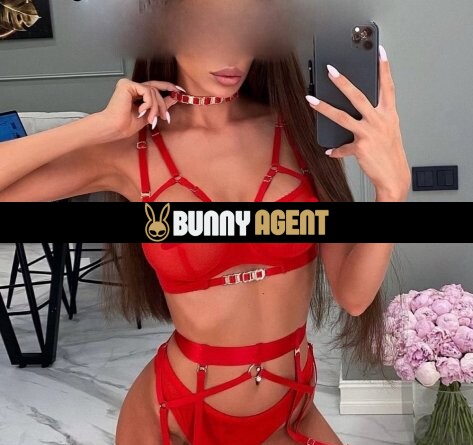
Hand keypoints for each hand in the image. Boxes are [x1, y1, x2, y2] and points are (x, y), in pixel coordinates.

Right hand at [98, 78, 184, 139]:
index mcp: (136, 92)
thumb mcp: (150, 114)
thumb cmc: (127, 125)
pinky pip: (147, 91)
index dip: (168, 87)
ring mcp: (129, 84)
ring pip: (153, 91)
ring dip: (155, 107)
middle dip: (162, 104)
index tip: (180, 91)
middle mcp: (132, 86)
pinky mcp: (127, 84)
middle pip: (156, 89)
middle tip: (164, 117)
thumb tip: (175, 97)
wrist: (116, 129)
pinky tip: (142, 112)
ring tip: (150, 119)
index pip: (155, 87)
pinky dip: (149, 103)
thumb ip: (161, 105)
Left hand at [305, 45, 410, 201]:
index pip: (387, 87)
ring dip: (324, 107)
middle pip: (358, 96)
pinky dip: (336, 150)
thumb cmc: (390, 152)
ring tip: (311, 99)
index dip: (384, 68)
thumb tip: (358, 110)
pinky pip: (342, 147)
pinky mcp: (360, 146)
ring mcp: (369, 133)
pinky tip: (330, 151)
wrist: (393, 175)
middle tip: (330, 70)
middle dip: (343, 82)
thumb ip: (376, 117)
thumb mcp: (388, 130)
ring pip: (342, 116)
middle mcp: (379, 121)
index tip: (380, 51)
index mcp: (389, 114)